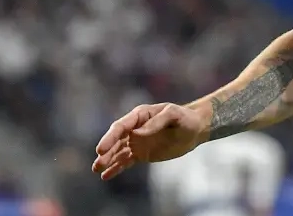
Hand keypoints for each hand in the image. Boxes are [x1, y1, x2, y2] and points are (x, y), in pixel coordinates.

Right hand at [91, 103, 207, 180]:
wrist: (195, 130)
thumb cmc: (185, 119)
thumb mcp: (174, 115)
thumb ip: (157, 122)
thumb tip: (137, 133)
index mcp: (140, 115)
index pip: (121, 126)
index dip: (110, 137)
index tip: (101, 149)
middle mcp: (135, 128)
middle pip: (116, 140)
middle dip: (106, 151)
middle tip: (98, 162)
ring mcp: (137, 142)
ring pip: (119, 152)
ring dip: (108, 160)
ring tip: (97, 169)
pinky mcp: (142, 154)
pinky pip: (126, 161)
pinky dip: (116, 168)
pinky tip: (106, 176)